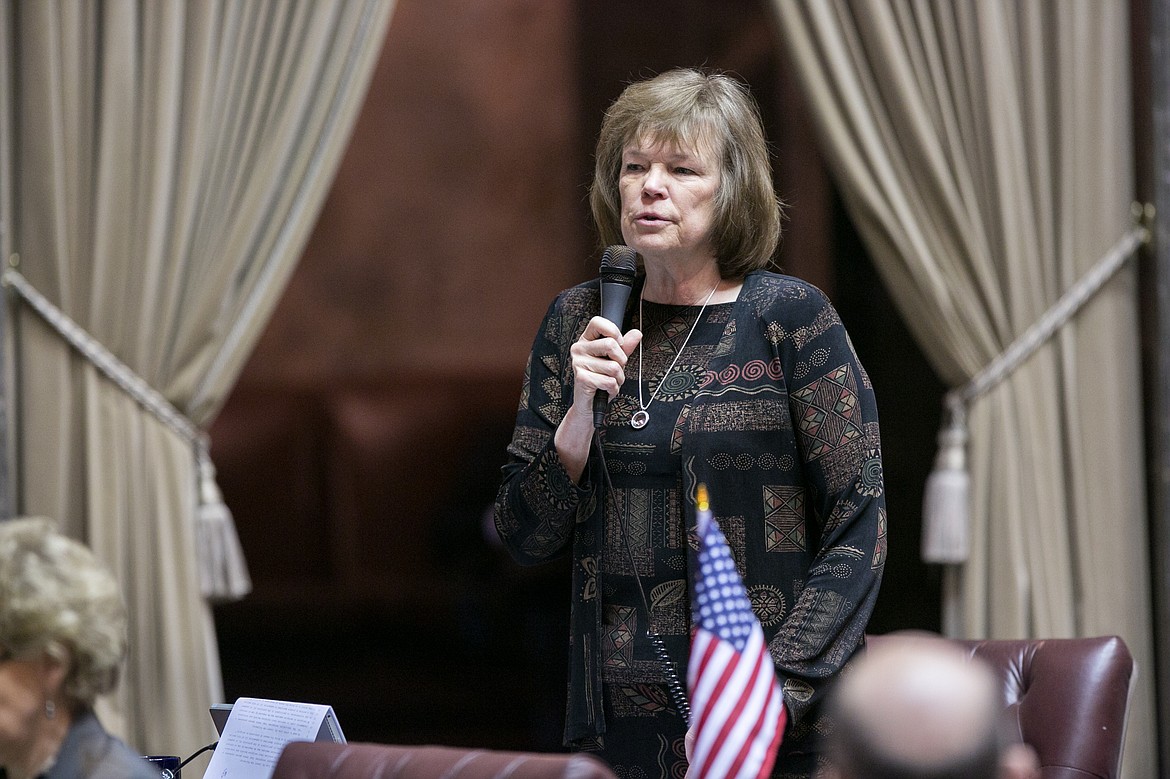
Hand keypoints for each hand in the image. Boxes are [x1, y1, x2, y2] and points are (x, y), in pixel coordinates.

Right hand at [554, 317, 641, 482]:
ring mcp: (578, 363)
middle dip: (621, 361)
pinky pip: (609, 381)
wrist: (589, 406)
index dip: (614, 331)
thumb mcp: (615, 361)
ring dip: (618, 378)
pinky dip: (613, 388)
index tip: (618, 344)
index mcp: (586, 340)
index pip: (598, 322)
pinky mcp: (581, 378)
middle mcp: (579, 349)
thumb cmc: (601, 381)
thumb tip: (637, 333)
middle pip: (611, 344)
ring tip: (609, 382)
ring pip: (613, 366)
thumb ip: (626, 347)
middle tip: (615, 369)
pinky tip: (605, 390)